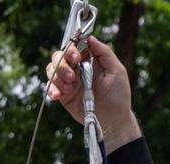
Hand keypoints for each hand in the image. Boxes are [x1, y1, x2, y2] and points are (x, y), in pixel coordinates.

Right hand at [46, 36, 140, 151]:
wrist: (113, 120)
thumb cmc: (118, 95)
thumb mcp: (116, 71)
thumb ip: (104, 53)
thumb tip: (90, 37)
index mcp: (89, 60)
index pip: (74, 47)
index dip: (71, 49)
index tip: (76, 57)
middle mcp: (77, 69)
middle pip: (59, 57)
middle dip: (62, 64)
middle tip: (72, 76)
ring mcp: (69, 82)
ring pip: (52, 70)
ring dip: (57, 76)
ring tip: (69, 87)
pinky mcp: (64, 96)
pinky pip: (51, 88)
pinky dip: (51, 89)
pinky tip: (57, 95)